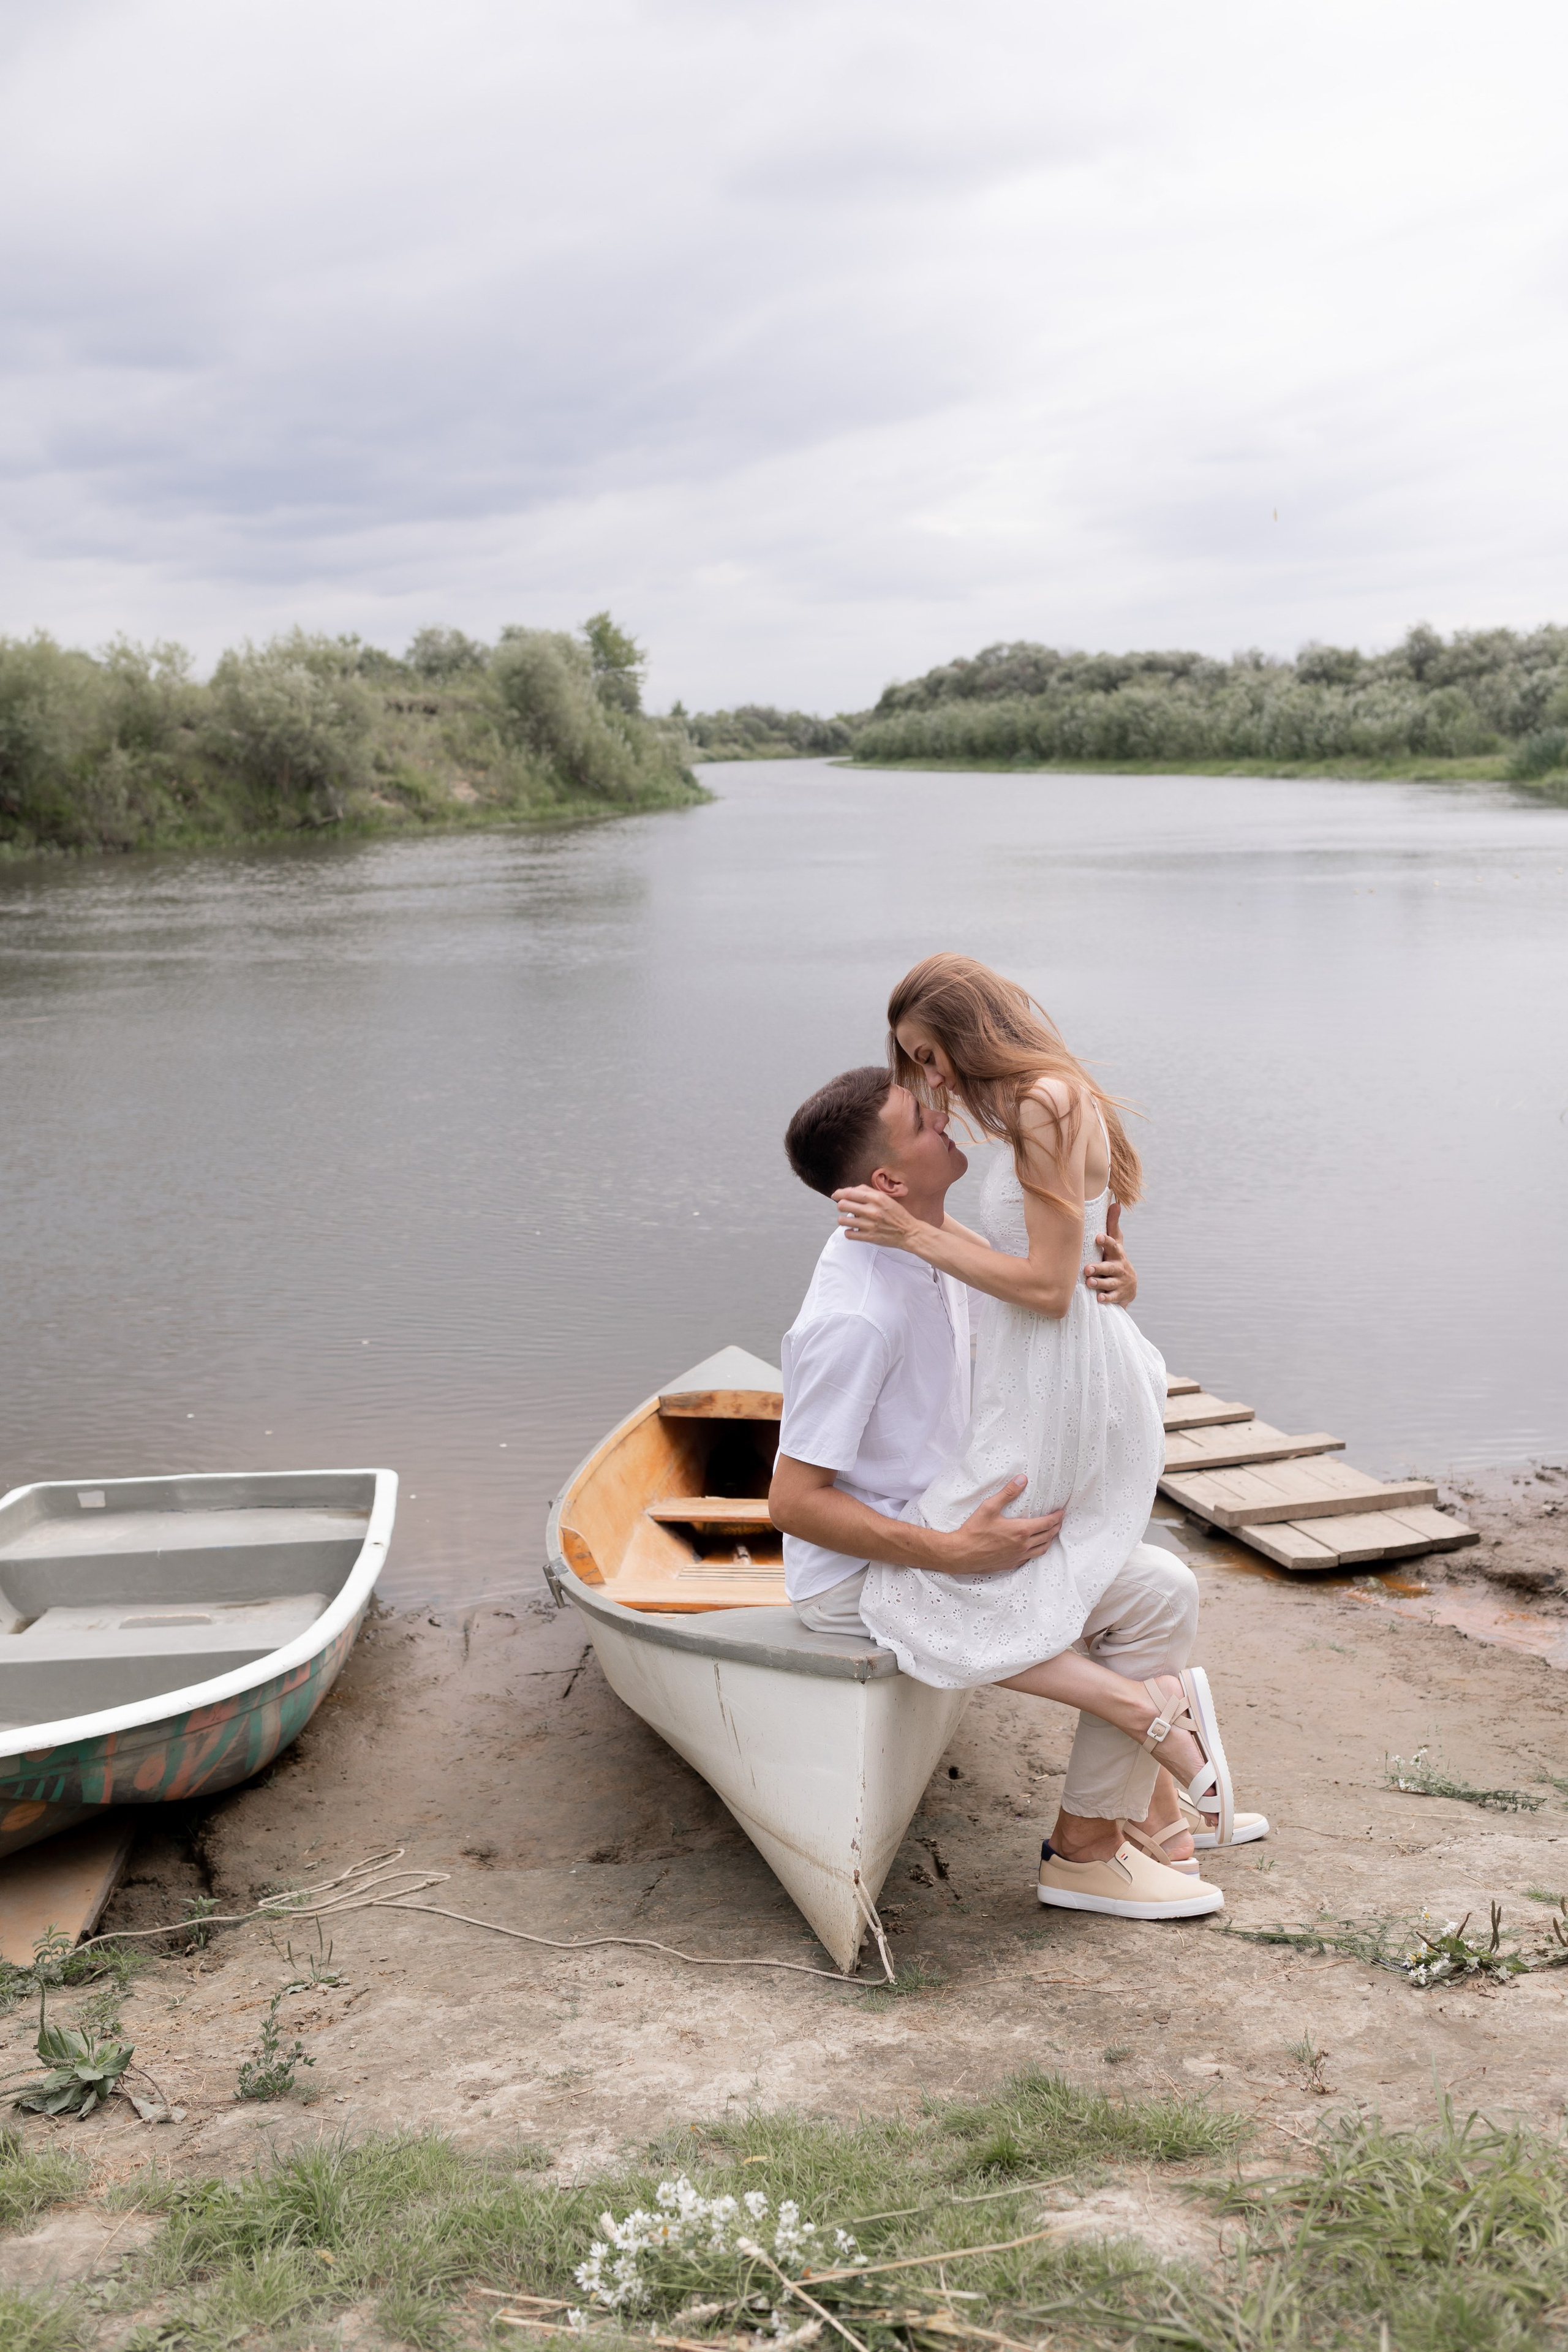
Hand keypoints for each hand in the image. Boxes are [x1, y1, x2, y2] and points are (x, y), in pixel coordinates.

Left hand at [832, 1183, 919, 1249]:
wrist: (909, 1232)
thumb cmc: (897, 1214)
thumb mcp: (885, 1198)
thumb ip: (868, 1192)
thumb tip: (850, 1190)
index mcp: (876, 1198)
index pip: (849, 1193)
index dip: (839, 1193)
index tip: (836, 1195)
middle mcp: (872, 1210)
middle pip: (842, 1205)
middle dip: (841, 1205)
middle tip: (844, 1207)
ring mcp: (869, 1225)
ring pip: (842, 1220)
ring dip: (843, 1219)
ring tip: (849, 1220)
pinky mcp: (868, 1237)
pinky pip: (848, 1234)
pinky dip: (849, 1232)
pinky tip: (854, 1230)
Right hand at [937, 1478, 1065, 1574]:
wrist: (962, 1554)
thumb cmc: (974, 1531)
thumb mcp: (989, 1507)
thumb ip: (1007, 1493)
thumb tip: (1022, 1479)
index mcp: (1021, 1530)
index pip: (1046, 1523)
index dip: (1056, 1517)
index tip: (1061, 1511)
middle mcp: (1023, 1545)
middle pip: (1048, 1536)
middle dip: (1056, 1527)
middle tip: (1059, 1520)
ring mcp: (1018, 1556)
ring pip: (1042, 1549)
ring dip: (1050, 1540)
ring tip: (1051, 1533)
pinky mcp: (1012, 1564)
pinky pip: (1031, 1558)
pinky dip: (1038, 1550)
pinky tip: (1035, 1547)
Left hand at [1084, 1199, 1136, 1306]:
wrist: (1128, 1287)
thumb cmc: (1115, 1259)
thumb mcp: (1116, 1244)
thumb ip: (1113, 1225)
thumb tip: (1115, 1203)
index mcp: (1117, 1254)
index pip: (1113, 1245)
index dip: (1106, 1241)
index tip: (1098, 1236)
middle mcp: (1119, 1268)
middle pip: (1110, 1267)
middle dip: (1099, 1267)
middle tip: (1087, 1268)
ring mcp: (1120, 1282)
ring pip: (1110, 1283)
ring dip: (1100, 1283)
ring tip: (1089, 1282)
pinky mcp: (1119, 1296)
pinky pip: (1113, 1298)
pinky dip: (1106, 1298)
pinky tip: (1099, 1299)